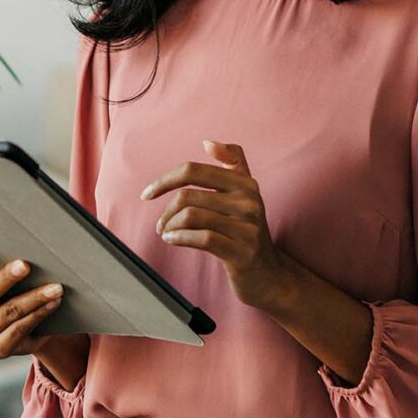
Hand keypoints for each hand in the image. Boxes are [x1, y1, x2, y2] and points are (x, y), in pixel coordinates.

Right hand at [0, 237, 67, 361]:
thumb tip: (29, 244)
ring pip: (9, 311)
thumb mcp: (3, 279)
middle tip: (25, 265)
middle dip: (7, 277)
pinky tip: (53, 303)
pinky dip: (39, 314)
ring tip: (56, 288)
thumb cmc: (13, 293)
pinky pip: (20, 329)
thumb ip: (2, 265)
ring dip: (35, 298)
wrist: (25, 332)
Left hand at [140, 139, 295, 310]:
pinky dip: (179, 239)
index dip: (165, 180)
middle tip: (160, 225)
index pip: (193, 170)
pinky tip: (173, 241)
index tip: (147, 194)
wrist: (269, 275)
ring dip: (170, 226)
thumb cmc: (247, 233)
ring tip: (167, 234)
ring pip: (191, 216)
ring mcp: (248, 227)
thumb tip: (208, 142)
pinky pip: (201, 238)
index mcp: (245, 183)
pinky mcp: (242, 252)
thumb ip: (233, 163)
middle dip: (166, 211)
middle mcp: (250, 202)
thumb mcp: (246, 195)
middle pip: (188, 195)